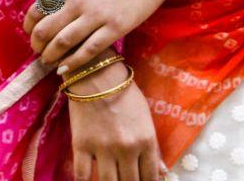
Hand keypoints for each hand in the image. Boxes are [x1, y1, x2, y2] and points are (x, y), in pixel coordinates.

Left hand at [22, 0, 181, 74]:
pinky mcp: (115, 28)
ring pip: (63, 43)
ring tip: (49, 64)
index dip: (29, 26)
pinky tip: (66, 70)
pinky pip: (88, 51)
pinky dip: (73, 63)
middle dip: (37, 46)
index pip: (39, 9)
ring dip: (51, 57)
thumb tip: (60, 12)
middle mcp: (79, 1)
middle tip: (38, 55)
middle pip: (46, 30)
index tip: (30, 36)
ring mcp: (97, 15)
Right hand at [66, 65, 166, 180]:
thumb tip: (162, 172)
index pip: (150, 178)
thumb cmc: (124, 93)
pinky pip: (82, 176)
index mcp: (146, 140)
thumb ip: (152, 147)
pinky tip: (87, 180)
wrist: (96, 72)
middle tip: (126, 180)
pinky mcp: (81, 145)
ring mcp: (103, 148)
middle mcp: (127, 148)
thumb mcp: (145, 117)